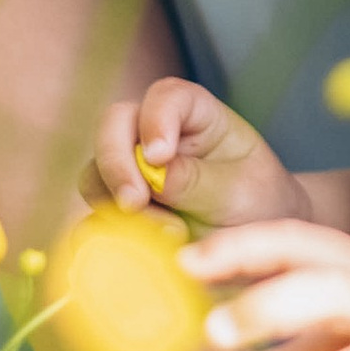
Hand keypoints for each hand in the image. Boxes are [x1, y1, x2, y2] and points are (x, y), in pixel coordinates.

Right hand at [86, 75, 311, 229]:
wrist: (253, 247)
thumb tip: (152, 174)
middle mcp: (154, 135)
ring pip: (96, 175)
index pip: (166, 96)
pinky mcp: (117, 211)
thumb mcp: (239, 191)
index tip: (159, 156)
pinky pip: (93, 218)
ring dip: (116, 207)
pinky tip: (137, 254)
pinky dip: (108, 236)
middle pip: (114, 126)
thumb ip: (197, 180)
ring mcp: (131, 172)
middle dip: (117, 163)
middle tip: (134, 203)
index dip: (155, 119)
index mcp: (195, 115)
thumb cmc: (256, 205)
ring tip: (165, 236)